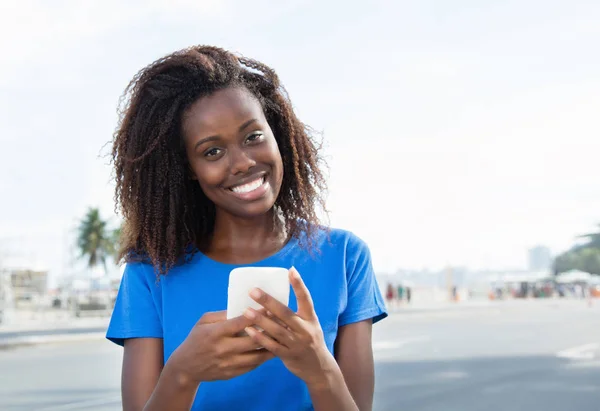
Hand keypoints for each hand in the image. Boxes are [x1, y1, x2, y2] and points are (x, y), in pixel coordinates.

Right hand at [169, 310, 273, 384]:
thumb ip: (223, 314)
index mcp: (216, 333)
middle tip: (283, 323)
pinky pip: (253, 366)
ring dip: (271, 346)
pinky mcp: (232, 374)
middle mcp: (223, 349)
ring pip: (256, 355)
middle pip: (253, 340)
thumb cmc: (196, 339)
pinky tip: (272, 349)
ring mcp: (229, 363)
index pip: (241, 322)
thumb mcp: (204, 321)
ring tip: (283, 337)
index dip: (258, 315)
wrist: (186, 367)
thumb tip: (243, 307)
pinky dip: (263, 358)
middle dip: (270, 330)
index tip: (271, 308)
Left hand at [243, 267, 336, 387]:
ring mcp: (297, 343)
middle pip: (285, 313)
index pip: (306, 299)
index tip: (291, 270)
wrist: (319, 367)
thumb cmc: (309, 340)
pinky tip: (248, 330)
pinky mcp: (289, 355)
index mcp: (310, 318)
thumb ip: (294, 315)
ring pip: (276, 330)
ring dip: (260, 320)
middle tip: (253, 291)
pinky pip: (272, 346)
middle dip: (268, 301)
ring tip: (246, 310)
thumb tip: (270, 301)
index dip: (299, 285)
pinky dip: (260, 338)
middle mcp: (305, 329)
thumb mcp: (309, 325)